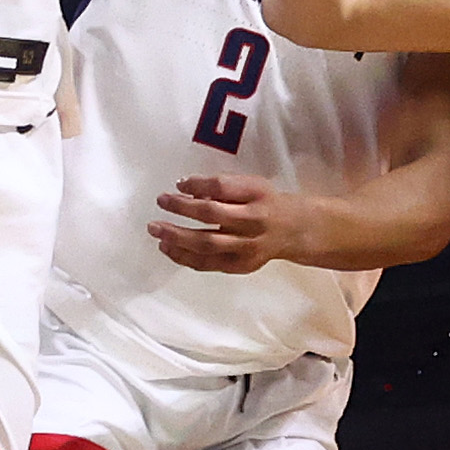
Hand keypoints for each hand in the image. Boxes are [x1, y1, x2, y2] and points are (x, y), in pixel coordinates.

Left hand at [148, 174, 327, 274]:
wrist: (293, 231)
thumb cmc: (264, 202)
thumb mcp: (251, 185)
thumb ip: (223, 186)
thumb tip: (185, 188)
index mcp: (257, 195)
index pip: (223, 187)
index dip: (197, 184)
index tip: (178, 183)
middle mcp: (253, 222)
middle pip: (212, 215)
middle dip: (182, 208)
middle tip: (160, 201)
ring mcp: (247, 248)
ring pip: (207, 244)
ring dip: (176, 237)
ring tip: (156, 230)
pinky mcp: (240, 266)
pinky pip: (207, 264)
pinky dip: (184, 257)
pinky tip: (167, 248)